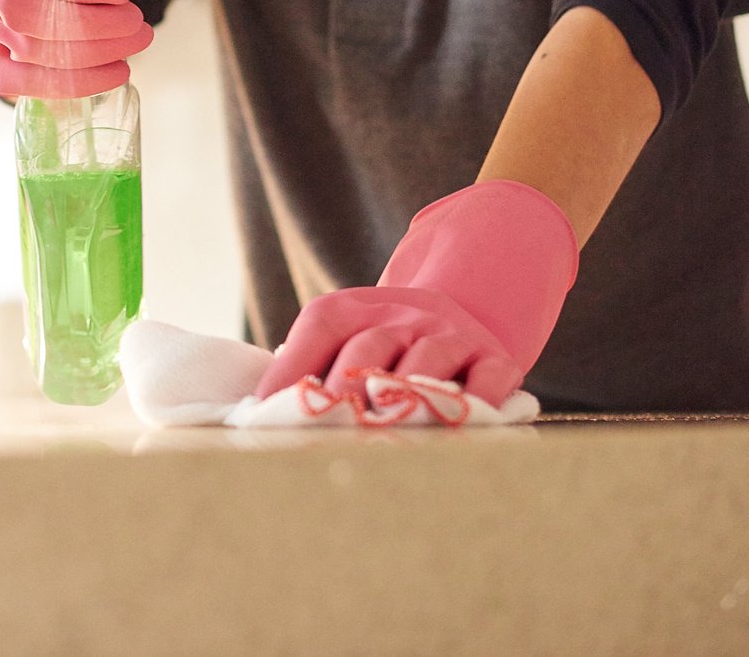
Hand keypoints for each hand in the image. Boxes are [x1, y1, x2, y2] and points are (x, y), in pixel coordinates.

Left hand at [256, 180, 578, 406]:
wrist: (458, 306)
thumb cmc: (381, 342)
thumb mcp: (340, 337)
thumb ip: (302, 368)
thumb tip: (254, 413)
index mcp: (352, 308)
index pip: (319, 330)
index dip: (292, 371)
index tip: (266, 413)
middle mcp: (402, 315)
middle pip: (368, 351)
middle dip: (345, 395)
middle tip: (327, 435)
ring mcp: (450, 335)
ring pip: (424, 368)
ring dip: (403, 406)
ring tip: (383, 442)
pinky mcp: (494, 358)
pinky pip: (489, 382)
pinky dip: (475, 408)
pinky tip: (455, 435)